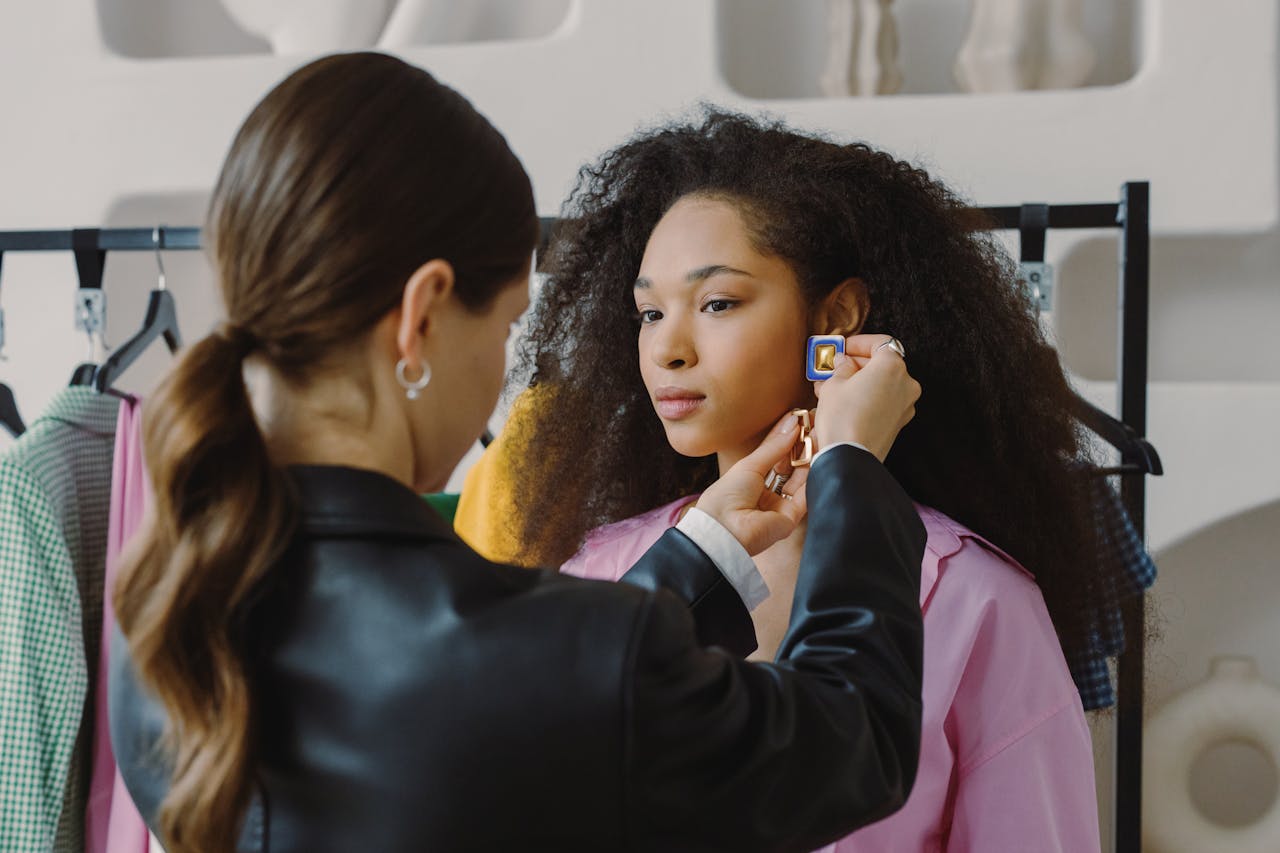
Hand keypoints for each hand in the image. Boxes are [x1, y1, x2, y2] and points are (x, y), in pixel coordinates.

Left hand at [693, 414, 808, 556]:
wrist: (723, 529)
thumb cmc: (726, 496)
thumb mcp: (750, 465)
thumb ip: (774, 446)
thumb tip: (793, 423)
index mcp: (753, 482)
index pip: (777, 456)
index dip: (788, 438)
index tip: (801, 418)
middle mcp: (768, 495)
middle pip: (791, 468)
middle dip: (803, 446)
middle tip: (815, 424)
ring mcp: (780, 507)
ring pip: (802, 480)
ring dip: (810, 458)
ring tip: (820, 434)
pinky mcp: (791, 519)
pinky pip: (805, 495)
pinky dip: (813, 476)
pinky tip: (819, 455)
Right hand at [812, 334, 920, 461]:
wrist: (849, 457)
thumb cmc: (842, 418)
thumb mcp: (833, 384)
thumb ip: (841, 367)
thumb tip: (844, 362)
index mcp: (892, 366)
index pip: (880, 343)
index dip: (858, 343)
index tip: (842, 347)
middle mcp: (905, 383)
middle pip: (882, 364)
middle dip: (856, 364)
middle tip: (833, 368)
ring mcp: (905, 405)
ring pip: (882, 384)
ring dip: (859, 382)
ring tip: (832, 387)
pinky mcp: (899, 423)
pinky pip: (883, 401)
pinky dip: (867, 397)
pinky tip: (845, 403)